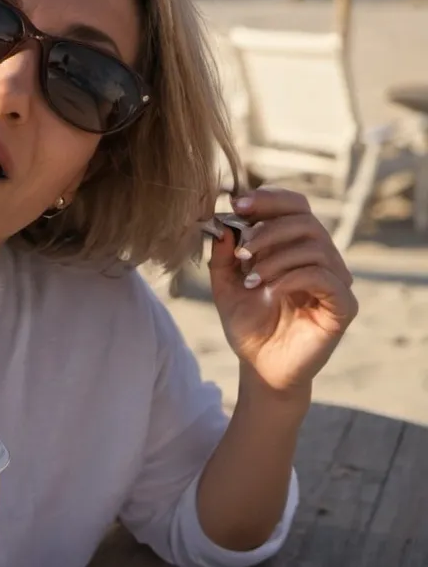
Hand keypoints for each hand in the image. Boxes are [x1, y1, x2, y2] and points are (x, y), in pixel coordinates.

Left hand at [208, 187, 358, 394]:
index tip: (237, 204)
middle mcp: (321, 258)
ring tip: (251, 278)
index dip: (269, 199)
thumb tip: (223, 224)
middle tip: (242, 252)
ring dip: (276, 257)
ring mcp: (335, 282)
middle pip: (306, 220)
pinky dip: (293, 277)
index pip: (294, 206)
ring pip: (315, 246)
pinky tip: (270, 291)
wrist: (260, 367)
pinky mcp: (343, 306)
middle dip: (268, 230)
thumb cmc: (247, 323)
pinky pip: (325, 277)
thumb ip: (223, 254)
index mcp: (295, 246)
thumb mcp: (224, 284)